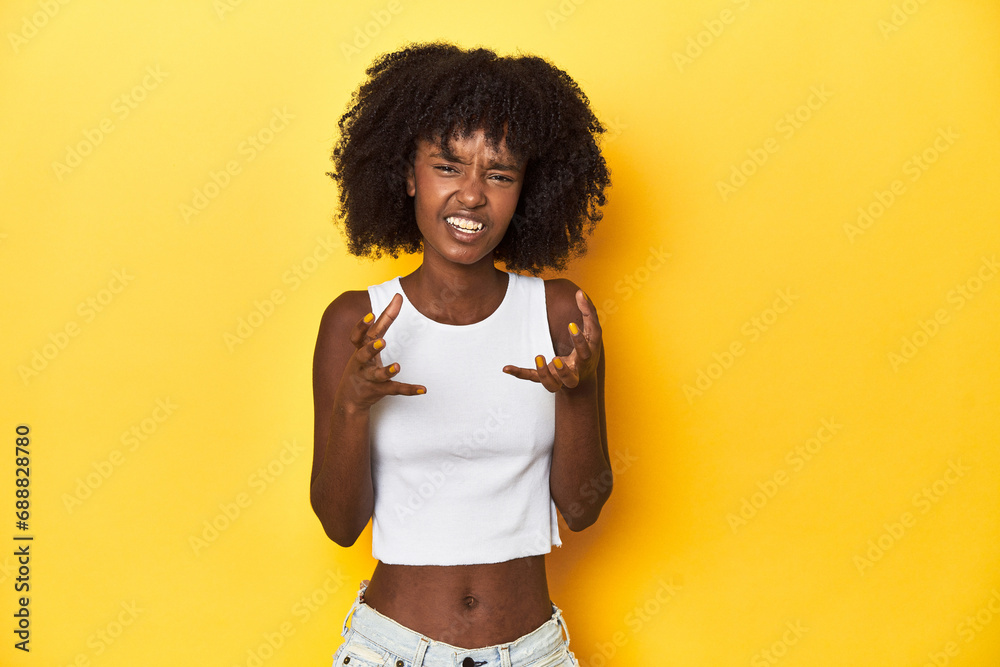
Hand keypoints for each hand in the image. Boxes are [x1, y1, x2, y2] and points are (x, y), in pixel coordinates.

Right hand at [337, 293, 425, 408]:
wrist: (349, 398)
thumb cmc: (363, 363)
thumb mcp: (369, 343)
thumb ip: (384, 321)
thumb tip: (398, 295)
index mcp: (361, 349)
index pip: (361, 335)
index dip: (363, 325)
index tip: (371, 314)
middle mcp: (362, 363)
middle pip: (364, 355)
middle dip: (372, 349)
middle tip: (382, 342)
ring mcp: (369, 378)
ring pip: (377, 375)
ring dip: (387, 371)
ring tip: (397, 367)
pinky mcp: (378, 390)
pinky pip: (394, 389)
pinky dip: (409, 389)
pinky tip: (423, 389)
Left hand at [502, 289, 601, 392]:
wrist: (582, 380)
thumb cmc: (587, 349)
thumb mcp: (591, 332)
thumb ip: (588, 312)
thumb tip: (580, 292)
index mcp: (586, 358)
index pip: (586, 350)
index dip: (579, 339)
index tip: (571, 324)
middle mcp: (574, 372)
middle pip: (571, 377)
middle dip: (564, 369)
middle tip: (555, 358)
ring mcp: (559, 379)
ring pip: (553, 385)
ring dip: (545, 374)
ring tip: (538, 357)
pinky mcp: (546, 380)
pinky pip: (532, 379)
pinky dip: (519, 373)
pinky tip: (506, 368)